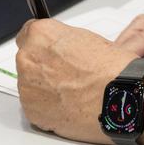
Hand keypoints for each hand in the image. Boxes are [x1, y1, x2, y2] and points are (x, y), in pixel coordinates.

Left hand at [15, 19, 136, 144]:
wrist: (117, 98)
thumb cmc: (109, 68)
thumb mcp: (85, 38)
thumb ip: (61, 40)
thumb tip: (56, 48)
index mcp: (40, 35)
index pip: (27, 34)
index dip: (42, 44)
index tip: (49, 51)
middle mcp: (28, 59)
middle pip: (27, 59)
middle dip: (42, 65)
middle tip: (66, 73)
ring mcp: (27, 86)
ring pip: (30, 84)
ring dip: (43, 86)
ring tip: (70, 91)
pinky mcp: (30, 111)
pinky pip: (34, 105)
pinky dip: (46, 106)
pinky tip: (67, 104)